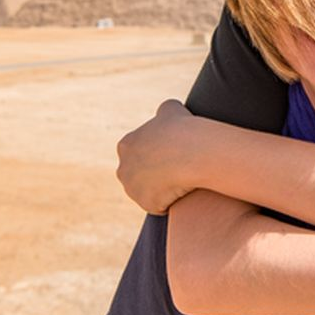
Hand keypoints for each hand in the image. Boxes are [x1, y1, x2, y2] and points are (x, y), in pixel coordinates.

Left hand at [115, 99, 198, 213]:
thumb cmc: (182, 128)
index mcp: (126, 145)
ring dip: (161, 190)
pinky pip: (160, 206)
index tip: (172, 154)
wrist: (191, 153)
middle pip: (139, 175)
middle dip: (153, 175)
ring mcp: (133, 189)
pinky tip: (183, 192)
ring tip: (181, 182)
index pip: (139, 153)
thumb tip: (165, 113)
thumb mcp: (171, 109)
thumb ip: (164, 112)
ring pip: (148, 192)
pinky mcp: (147, 204)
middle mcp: (123, 169)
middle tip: (176, 170)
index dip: (157, 154)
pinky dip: (170, 202)